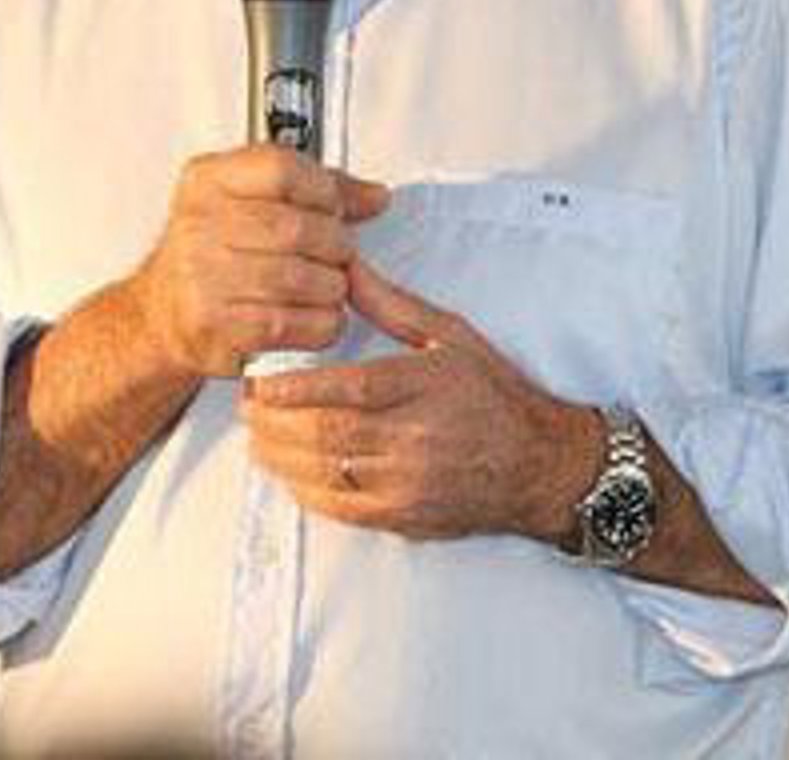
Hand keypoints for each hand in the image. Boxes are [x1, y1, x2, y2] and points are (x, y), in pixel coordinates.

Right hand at [129, 145, 388, 379]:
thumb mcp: (252, 200)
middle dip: (335, 244)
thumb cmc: (214, 252)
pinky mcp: (214, 327)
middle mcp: (198, 224)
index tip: (334, 207)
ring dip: (331, 287)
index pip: (281, 168)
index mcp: (208, 180)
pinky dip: (319, 323)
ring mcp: (201, 277)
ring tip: (326, 285)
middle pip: (298, 227)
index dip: (323, 189)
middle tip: (338, 254)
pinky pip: (292, 324)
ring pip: (301, 278)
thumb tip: (375, 196)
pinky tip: (314, 315)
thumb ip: (315, 188)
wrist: (162, 313)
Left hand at [241, 257, 600, 541]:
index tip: (258, 383)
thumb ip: (392, 304)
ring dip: (280, 458)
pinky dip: (306, 492)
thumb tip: (346, 269)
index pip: (347, 390)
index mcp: (423, 387)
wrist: (541, 465)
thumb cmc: (496, 395)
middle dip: (274, 424)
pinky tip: (289, 473)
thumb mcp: (451, 334)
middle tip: (247, 408)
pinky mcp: (405, 517)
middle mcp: (414, 439)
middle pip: (326, 435)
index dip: (295, 389)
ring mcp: (408, 484)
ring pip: (326, 475)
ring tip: (257, 438)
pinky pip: (342, 510)